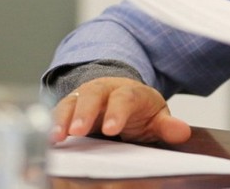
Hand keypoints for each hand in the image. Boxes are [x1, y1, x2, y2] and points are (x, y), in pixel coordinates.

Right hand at [49, 77, 191, 144]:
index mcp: (129, 92)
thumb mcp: (155, 116)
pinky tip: (47, 139)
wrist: (120, 94)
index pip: (124, 98)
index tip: (112, 128)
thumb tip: (182, 132)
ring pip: (71, 102)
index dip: (117, 112)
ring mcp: (85, 96)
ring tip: (56, 137)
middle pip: (93, 96)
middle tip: (77, 130)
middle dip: (84, 112)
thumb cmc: (138, 109)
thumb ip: (167, 126)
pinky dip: (51, 123)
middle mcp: (104, 90)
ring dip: (62, 118)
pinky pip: (57, 112)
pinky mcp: (70, 106)